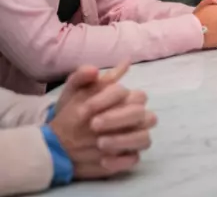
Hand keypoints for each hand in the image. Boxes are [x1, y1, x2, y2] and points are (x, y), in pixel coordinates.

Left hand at [49, 64, 156, 179]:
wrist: (57, 141)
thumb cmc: (69, 113)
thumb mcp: (71, 93)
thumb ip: (81, 77)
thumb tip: (96, 70)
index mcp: (126, 100)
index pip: (136, 95)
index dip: (113, 100)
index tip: (88, 107)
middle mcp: (133, 118)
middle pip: (145, 115)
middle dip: (120, 119)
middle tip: (94, 125)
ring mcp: (131, 138)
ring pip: (144, 138)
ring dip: (125, 140)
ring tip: (100, 144)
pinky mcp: (125, 158)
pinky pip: (134, 159)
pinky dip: (121, 160)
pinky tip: (103, 160)